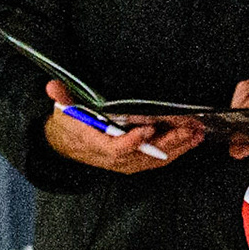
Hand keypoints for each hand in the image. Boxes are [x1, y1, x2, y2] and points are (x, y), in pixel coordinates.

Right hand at [43, 80, 202, 173]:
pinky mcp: (135, 162)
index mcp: (94, 145)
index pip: (115, 148)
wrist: (66, 146)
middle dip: (167, 143)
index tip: (147, 129)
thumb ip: (61, 98)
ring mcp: (125, 162)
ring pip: (154, 158)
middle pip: (143, 155)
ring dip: (178, 147)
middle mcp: (113, 158)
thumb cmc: (69, 125)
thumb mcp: (62, 110)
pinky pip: (158, 159)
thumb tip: (52, 87)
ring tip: (196, 133)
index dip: (131, 142)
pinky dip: (176, 151)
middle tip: (187, 129)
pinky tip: (191, 140)